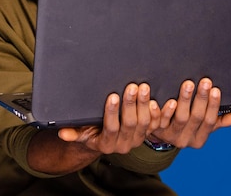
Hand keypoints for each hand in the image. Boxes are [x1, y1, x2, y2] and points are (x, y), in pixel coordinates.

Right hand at [58, 83, 174, 153]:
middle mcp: (124, 145)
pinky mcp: (149, 134)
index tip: (113, 96)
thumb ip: (73, 132)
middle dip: (131, 104)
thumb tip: (62, 133)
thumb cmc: (90, 130)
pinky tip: (168, 101)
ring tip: (145, 88)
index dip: (112, 112)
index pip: (111, 127)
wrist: (104, 139)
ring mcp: (138, 139)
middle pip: (130, 124)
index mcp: (106, 144)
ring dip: (146, 105)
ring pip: (145, 123)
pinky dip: (163, 113)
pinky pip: (158, 125)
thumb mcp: (81, 132)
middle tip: (133, 86)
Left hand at [149, 78, 230, 148]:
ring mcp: (170, 135)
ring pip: (179, 117)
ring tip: (187, 84)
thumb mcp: (203, 126)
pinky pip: (158, 120)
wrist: (160, 135)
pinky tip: (161, 99)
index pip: (210, 121)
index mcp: (199, 138)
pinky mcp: (156, 129)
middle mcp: (186, 139)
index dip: (213, 105)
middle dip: (201, 98)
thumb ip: (221, 120)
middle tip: (204, 81)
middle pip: (196, 117)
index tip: (216, 89)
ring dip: (184, 99)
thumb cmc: (186, 126)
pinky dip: (161, 109)